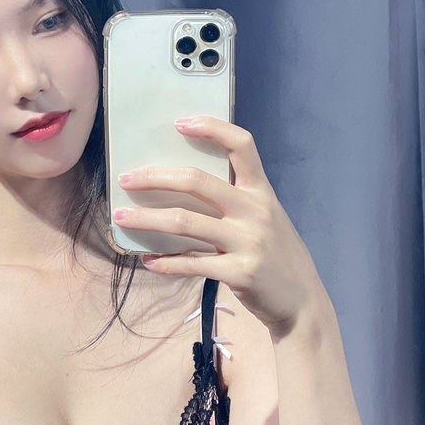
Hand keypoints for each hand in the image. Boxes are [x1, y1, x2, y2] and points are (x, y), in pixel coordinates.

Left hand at [114, 117, 324, 339]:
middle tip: (126, 179)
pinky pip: (191, 263)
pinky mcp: (239, 273)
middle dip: (155, 178)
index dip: (212, 128)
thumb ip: (236, 201)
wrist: (303, 302)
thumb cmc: (277, 255)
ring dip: (146, 219)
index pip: (241, 145)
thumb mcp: (266, 218)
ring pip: (184, 222)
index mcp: (261, 192)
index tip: (179, 122)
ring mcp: (247, 242)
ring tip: (122, 217)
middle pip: (197, 181)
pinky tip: (148, 261)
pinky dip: (165, 262)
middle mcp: (255, 211)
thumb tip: (183, 188)